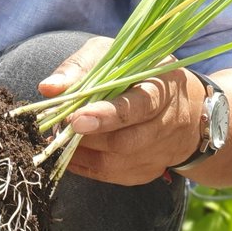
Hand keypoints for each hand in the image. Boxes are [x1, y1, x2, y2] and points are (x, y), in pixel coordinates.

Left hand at [38, 37, 202, 184]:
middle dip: (87, 138)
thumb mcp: (114, 54)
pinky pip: (114, 176)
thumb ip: (81, 67)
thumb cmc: (138, 72)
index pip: (137, 107)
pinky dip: (86, 166)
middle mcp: (166, 124)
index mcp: (160, 88)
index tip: (76, 120)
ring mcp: (159, 151)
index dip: (106, 115)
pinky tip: (69, 153)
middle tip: (58, 127)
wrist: (183, 106)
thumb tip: (48, 87)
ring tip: (60, 138)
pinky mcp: (149, 170)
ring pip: (116, 163)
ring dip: (82, 153)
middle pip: (125, 141)